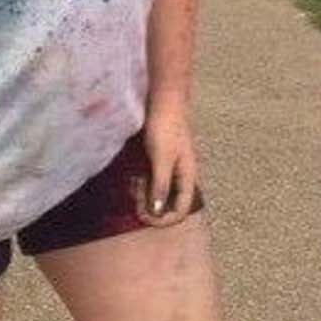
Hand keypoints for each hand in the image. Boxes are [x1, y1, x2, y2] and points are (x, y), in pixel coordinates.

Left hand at [138, 99, 197, 226]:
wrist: (164, 101)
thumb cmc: (166, 127)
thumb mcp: (162, 158)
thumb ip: (160, 184)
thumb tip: (157, 212)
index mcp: (187, 176)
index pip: (181, 210)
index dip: (164, 219)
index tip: (145, 217)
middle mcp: (181, 175)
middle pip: (171, 205)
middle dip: (153, 210)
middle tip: (136, 204)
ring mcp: (170, 167)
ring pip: (161, 193)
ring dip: (147, 198)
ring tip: (133, 192)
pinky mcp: (160, 160)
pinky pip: (153, 181)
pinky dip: (143, 186)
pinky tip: (133, 180)